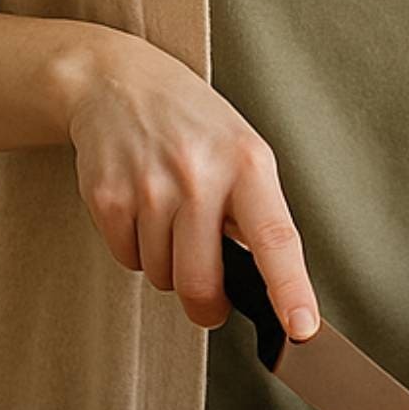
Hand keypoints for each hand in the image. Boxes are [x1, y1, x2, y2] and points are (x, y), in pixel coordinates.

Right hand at [59, 31, 318, 336]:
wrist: (119, 83)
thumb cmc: (195, 128)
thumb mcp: (244, 153)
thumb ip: (257, 214)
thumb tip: (269, 287)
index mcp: (248, 164)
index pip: (275, 238)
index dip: (290, 288)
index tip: (301, 326)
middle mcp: (199, 175)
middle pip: (201, 281)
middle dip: (207, 306)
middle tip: (211, 304)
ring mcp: (149, 186)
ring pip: (162, 275)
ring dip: (169, 265)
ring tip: (171, 218)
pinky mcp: (107, 196)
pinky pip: (128, 259)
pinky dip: (136, 249)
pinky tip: (141, 210)